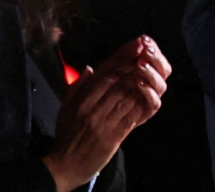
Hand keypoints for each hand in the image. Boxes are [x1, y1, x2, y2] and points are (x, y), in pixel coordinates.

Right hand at [43, 36, 169, 191]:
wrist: (64, 166)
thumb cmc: (66, 135)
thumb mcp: (65, 109)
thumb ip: (76, 87)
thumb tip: (90, 68)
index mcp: (81, 102)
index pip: (104, 76)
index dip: (121, 61)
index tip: (133, 48)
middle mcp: (92, 111)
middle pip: (118, 83)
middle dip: (134, 67)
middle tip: (146, 54)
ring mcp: (103, 124)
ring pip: (126, 97)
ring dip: (141, 82)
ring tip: (151, 70)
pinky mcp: (113, 138)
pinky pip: (131, 117)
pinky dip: (141, 104)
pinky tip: (149, 94)